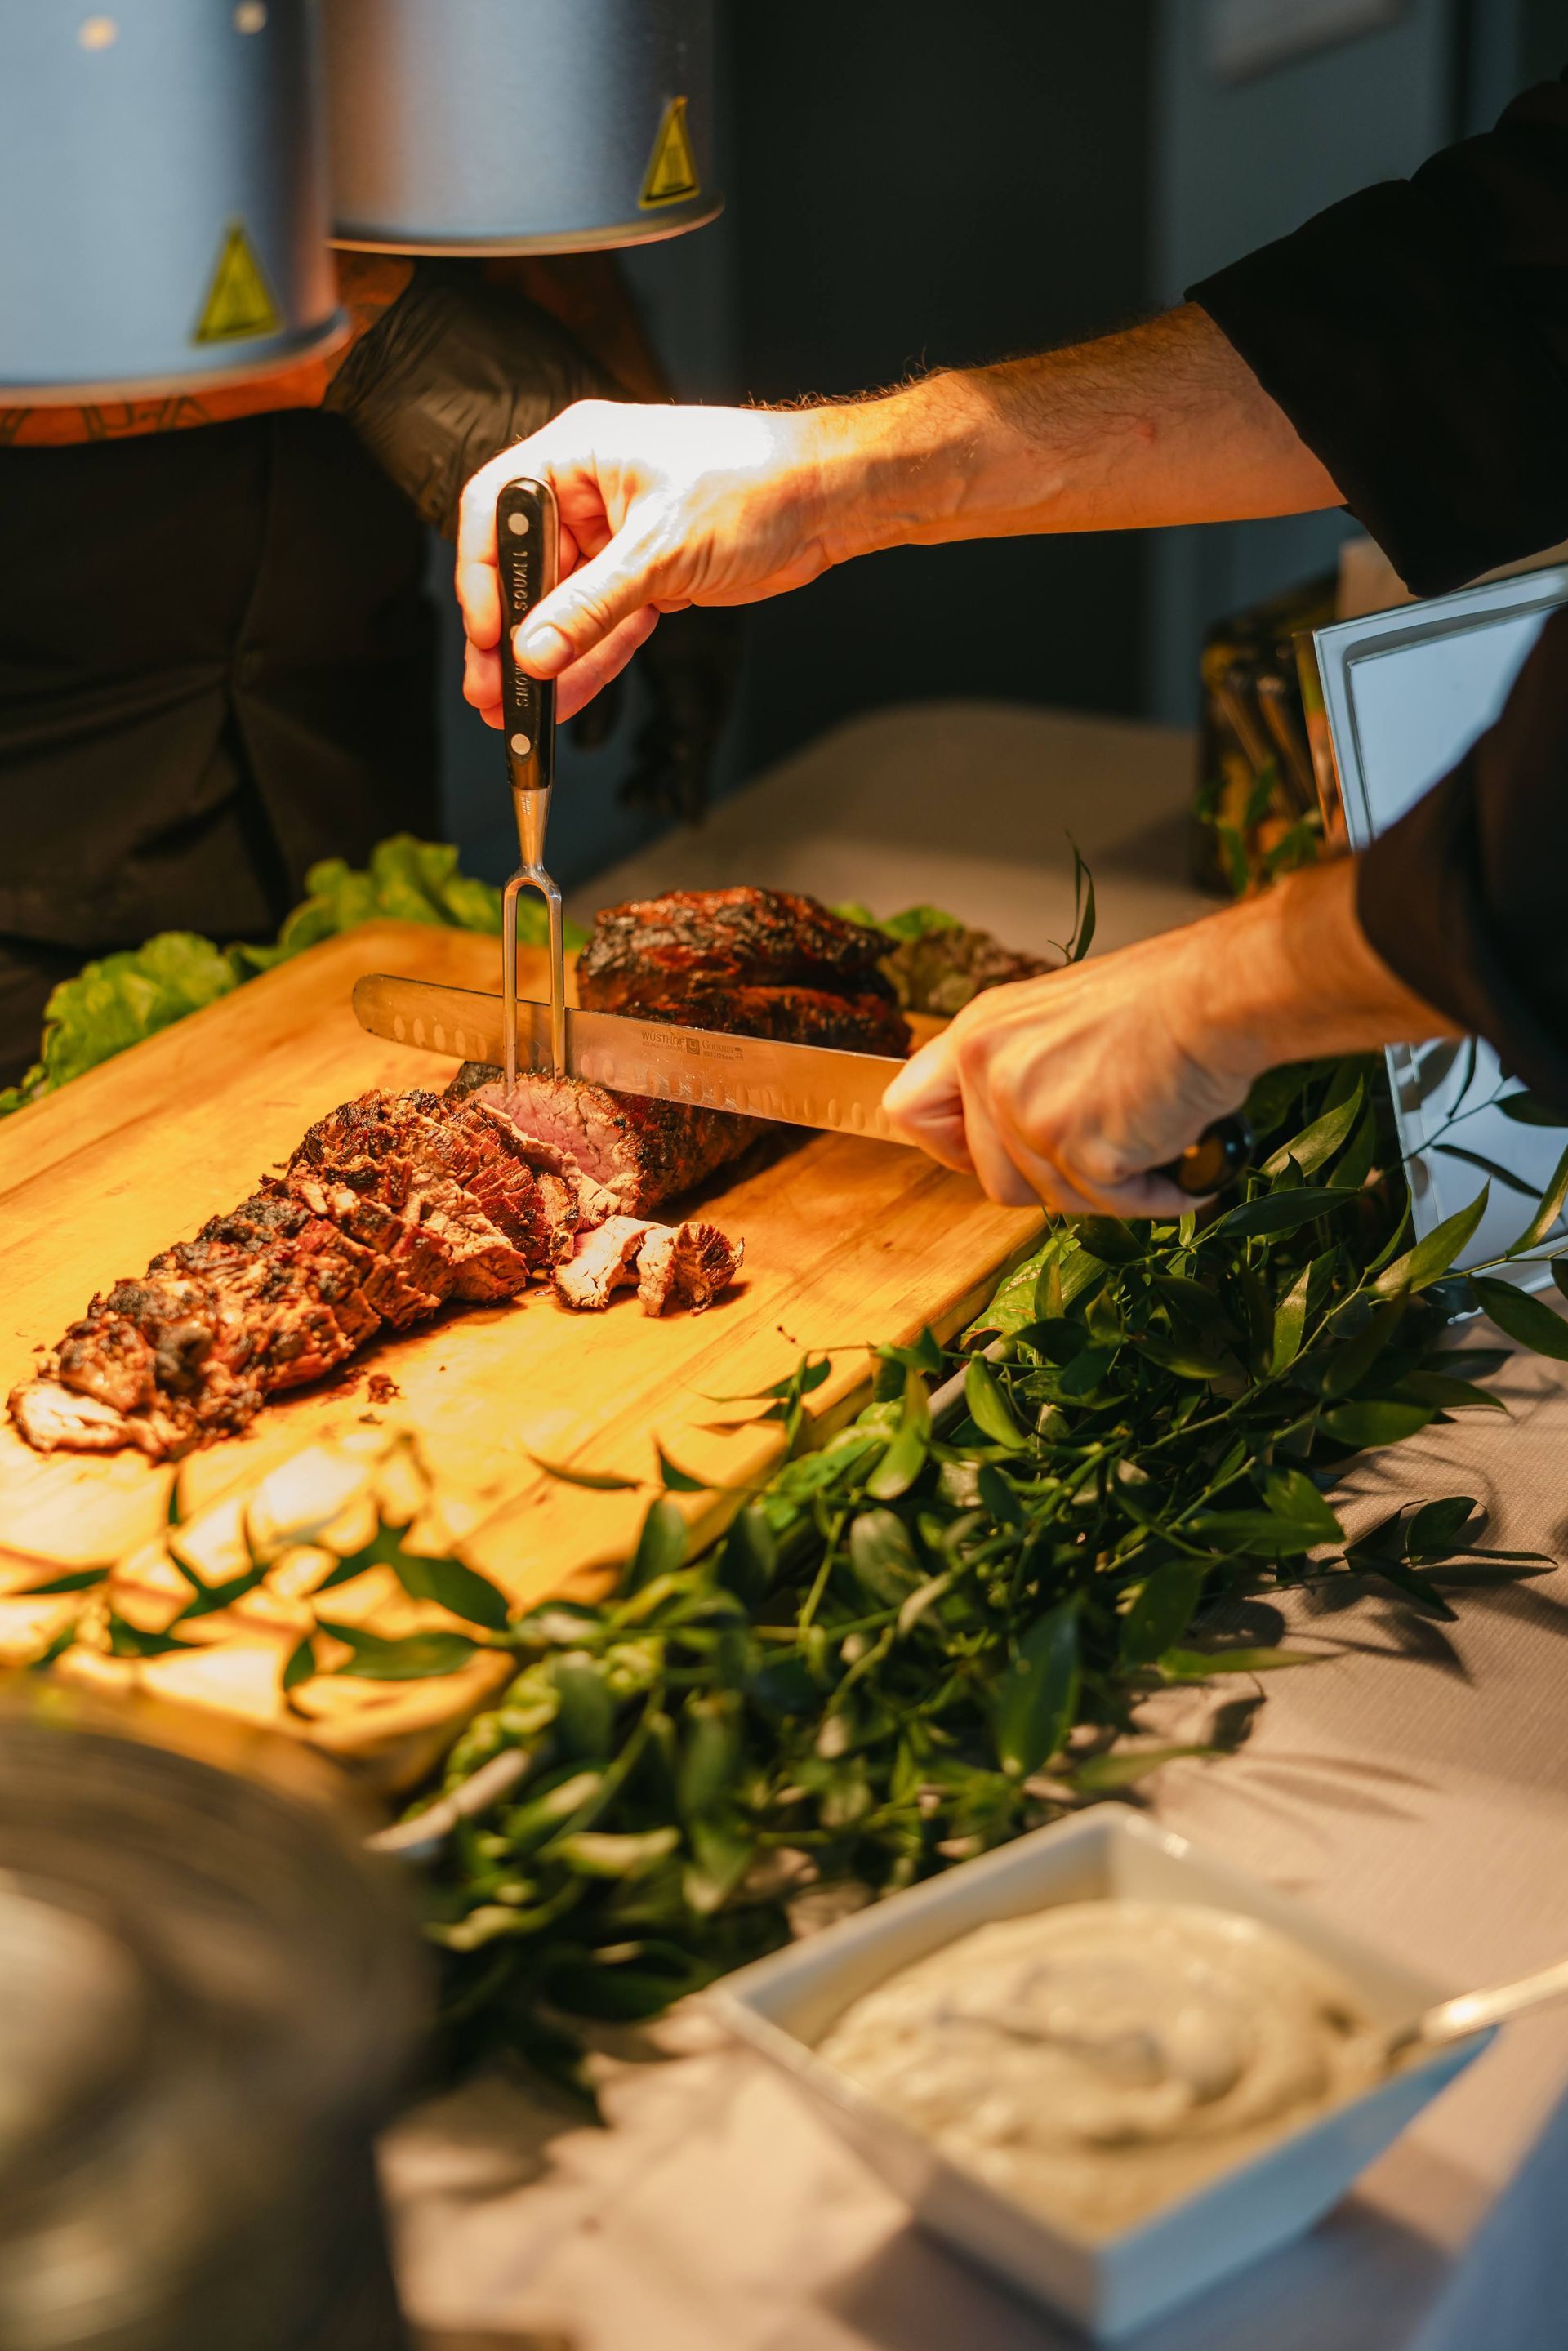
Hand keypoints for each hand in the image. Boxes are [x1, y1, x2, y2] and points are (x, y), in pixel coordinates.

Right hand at [456, 398, 858, 725]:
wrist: (827, 499)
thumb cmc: (756, 484)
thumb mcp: (660, 550)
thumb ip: (590, 606)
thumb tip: (533, 649)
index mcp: (577, 455)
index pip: (498, 512)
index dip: (482, 577)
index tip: (487, 634)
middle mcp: (588, 491)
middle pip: (526, 568)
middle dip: (511, 635)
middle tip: (492, 691)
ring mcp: (616, 534)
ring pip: (565, 605)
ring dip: (548, 658)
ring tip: (521, 710)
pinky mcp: (646, 571)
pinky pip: (604, 622)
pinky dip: (590, 658)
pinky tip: (566, 695)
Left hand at [883, 921, 1255, 1217]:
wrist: (1215, 996)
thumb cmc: (1158, 1004)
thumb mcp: (1051, 1023)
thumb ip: (1014, 1073)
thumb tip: (1006, 1138)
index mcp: (978, 1035)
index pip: (908, 1111)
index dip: (949, 1145)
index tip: (988, 1151)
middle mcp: (988, 1071)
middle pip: (992, 1179)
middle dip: (1054, 1177)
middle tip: (1105, 1142)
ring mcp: (1029, 1112)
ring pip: (1050, 1199)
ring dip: (1106, 1186)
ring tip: (1148, 1135)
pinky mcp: (1078, 1148)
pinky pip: (1108, 1204)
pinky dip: (1150, 1192)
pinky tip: (1173, 1151)